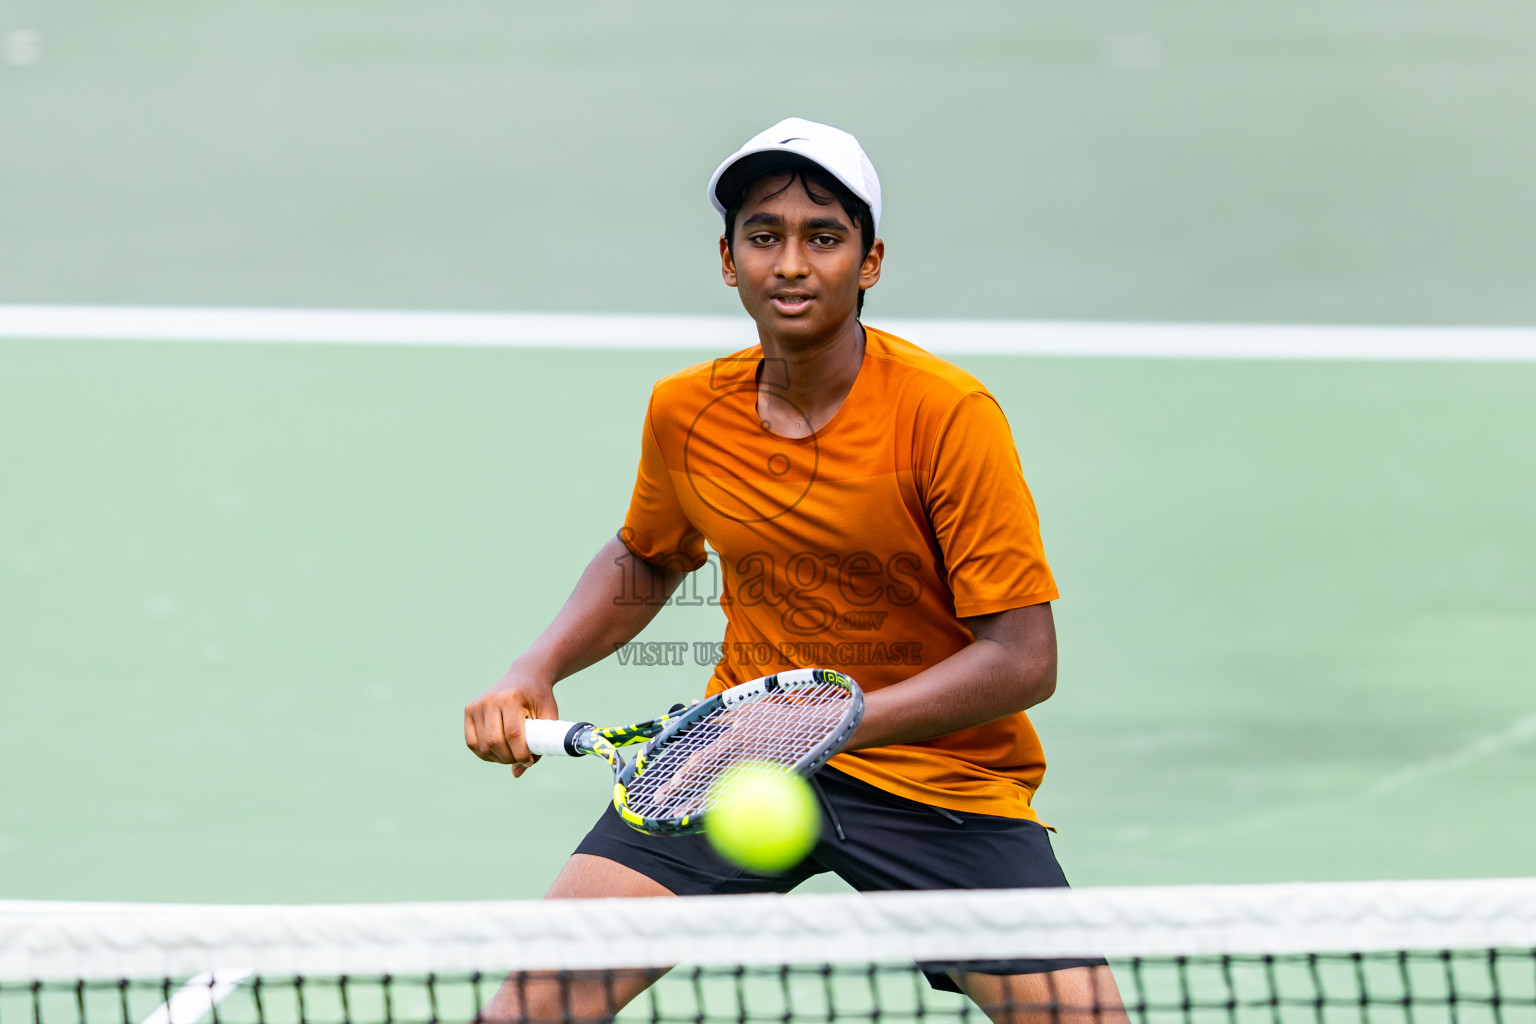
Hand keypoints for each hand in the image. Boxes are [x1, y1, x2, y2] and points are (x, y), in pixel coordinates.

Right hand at [465, 663, 558, 777]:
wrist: (525, 675)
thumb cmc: (539, 698)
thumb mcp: (547, 716)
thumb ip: (539, 744)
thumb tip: (517, 773)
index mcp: (512, 698)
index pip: (513, 735)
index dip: (521, 754)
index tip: (530, 760)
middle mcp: (491, 700)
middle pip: (495, 742)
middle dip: (509, 758)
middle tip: (521, 759)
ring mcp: (477, 704)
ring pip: (482, 746)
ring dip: (497, 758)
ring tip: (510, 756)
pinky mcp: (469, 710)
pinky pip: (472, 742)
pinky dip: (484, 753)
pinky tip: (497, 753)